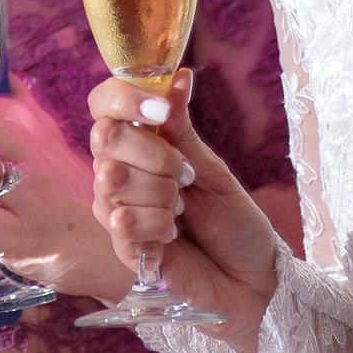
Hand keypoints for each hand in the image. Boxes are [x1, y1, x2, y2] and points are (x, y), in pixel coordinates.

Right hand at [87, 67, 281, 330]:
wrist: (249, 276)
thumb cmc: (232, 219)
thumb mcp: (209, 168)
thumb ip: (182, 129)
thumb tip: (177, 76)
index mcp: (140, 144)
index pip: (104, 105)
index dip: (124, 99)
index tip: (161, 112)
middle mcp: (119, 171)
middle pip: (105, 138)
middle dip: (154, 154)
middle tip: (186, 176)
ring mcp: (115, 208)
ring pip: (113, 180)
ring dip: (161, 194)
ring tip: (183, 211)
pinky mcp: (120, 245)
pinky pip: (122, 222)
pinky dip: (157, 226)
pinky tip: (173, 236)